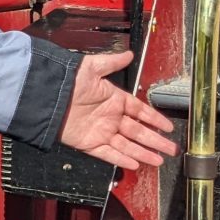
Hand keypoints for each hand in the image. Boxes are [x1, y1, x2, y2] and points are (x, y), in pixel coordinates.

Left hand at [58, 50, 178, 169]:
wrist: (47, 95)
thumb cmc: (68, 78)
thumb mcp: (93, 67)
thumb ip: (113, 62)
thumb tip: (129, 54)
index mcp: (114, 99)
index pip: (140, 111)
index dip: (154, 119)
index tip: (168, 127)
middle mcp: (109, 116)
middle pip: (138, 131)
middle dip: (155, 141)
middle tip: (171, 149)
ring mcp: (100, 131)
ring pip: (127, 145)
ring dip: (143, 153)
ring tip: (159, 160)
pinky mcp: (89, 143)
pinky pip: (108, 153)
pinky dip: (122, 159)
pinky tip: (136, 164)